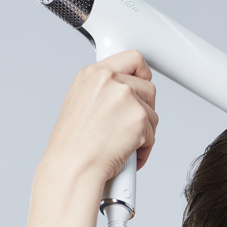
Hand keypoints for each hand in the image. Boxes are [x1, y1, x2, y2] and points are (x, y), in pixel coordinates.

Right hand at [43, 49, 157, 183]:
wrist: (73, 166)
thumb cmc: (74, 145)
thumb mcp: (80, 103)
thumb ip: (104, 91)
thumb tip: (127, 92)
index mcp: (93, 74)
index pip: (132, 59)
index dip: (142, 74)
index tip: (143, 84)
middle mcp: (110, 80)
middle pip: (148, 88)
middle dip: (145, 109)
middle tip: (132, 126)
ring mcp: (126, 97)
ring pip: (152, 113)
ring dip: (144, 131)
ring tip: (124, 144)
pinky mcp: (139, 118)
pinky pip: (153, 134)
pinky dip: (144, 149)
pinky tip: (127, 155)